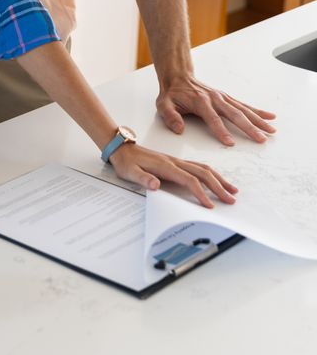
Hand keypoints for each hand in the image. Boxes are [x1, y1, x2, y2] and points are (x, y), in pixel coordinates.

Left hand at [109, 143, 237, 208]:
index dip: (200, 193)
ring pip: (203, 168)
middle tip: (230, 200)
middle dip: (218, 187)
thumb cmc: (126, 162)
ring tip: (231, 190)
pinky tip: (216, 179)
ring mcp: (177, 161)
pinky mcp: (177, 162)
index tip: (209, 205)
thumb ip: (143, 179)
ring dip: (218, 179)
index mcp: (165, 166)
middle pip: (202, 173)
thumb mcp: (129, 172)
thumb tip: (155, 184)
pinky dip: (211, 173)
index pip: (189, 180)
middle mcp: (175, 162)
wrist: (122, 149)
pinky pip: (198, 167)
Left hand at [156, 74, 275, 145]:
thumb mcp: (163, 104)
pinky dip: (257, 111)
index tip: (230, 143)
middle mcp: (215, 98)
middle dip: (248, 128)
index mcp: (200, 102)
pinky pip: (244, 105)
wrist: (178, 77)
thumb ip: (170, 116)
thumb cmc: (172, 94)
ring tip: (271, 130)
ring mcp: (223, 97)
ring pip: (243, 110)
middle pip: (234, 114)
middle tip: (261, 139)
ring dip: (258, 120)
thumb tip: (179, 129)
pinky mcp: (227, 98)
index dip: (221, 131)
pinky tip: (269, 116)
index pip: (212, 119)